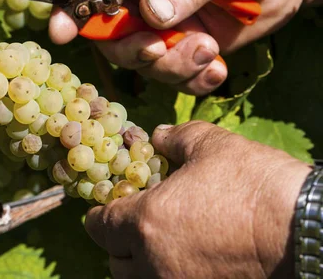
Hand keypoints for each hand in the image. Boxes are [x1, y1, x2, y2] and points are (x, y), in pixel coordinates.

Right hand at [50, 0, 322, 94]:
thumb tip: (151, 15)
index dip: (71, 5)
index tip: (60, 32)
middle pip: (113, 33)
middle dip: (134, 49)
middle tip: (161, 49)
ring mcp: (167, 23)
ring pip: (146, 60)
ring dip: (174, 65)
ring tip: (208, 49)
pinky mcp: (190, 45)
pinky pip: (178, 75)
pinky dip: (195, 78)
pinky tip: (217, 66)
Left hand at [85, 121, 311, 278]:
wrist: (305, 227)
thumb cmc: (254, 183)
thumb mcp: (211, 145)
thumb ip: (175, 138)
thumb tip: (158, 136)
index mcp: (146, 222)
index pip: (101, 226)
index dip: (99, 214)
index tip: (106, 207)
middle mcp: (155, 263)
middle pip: (116, 262)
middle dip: (119, 242)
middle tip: (134, 224)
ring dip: (141, 264)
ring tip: (159, 244)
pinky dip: (167, 274)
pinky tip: (187, 257)